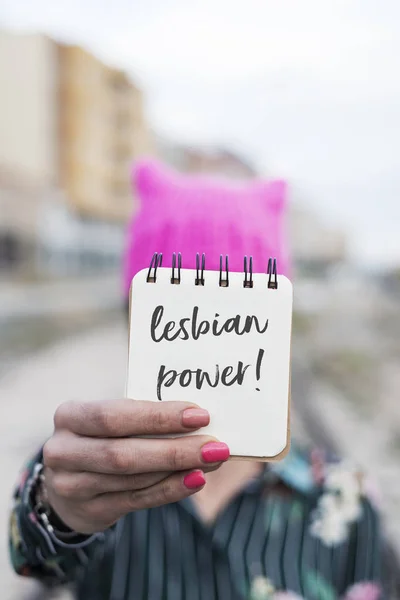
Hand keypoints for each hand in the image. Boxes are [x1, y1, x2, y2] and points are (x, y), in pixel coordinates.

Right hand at [43, 399, 228, 533]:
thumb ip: (140, 414)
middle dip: (174, 449)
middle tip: (215, 445)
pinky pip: (137, 500)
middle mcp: (64, 451)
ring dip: (178, 469)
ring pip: (133, 479)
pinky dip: (170, 490)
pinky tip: (195, 480)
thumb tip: (196, 415)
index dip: (157, 417)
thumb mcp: (106, 418)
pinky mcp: (90, 511)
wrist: (66, 478)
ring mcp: (72, 486)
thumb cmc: (99, 435)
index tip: (199, 415)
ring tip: (212, 459)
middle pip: (123, 453)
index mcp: (70, 416)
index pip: (113, 416)